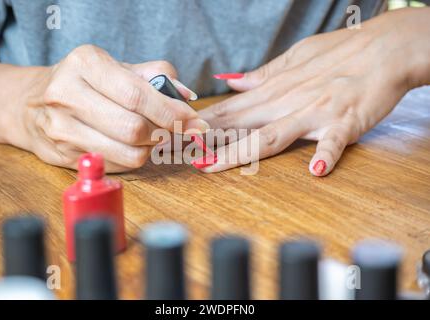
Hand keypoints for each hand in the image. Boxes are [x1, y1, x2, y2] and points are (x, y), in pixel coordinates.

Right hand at [3, 45, 206, 171]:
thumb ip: (156, 76)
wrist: (31, 104)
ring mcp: (60, 128)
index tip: (194, 122)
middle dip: (164, 133)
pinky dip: (132, 159)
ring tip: (151, 137)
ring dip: (150, 149)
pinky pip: (116, 166)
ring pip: (128, 153)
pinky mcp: (62, 156)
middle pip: (133, 128)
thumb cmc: (85, 83)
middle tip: (173, 130)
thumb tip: (187, 98)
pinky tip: (129, 145)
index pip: (137, 95)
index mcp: (85, 64)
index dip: (172, 113)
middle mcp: (66, 94)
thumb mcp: (117, 68)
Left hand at [200, 8, 429, 175]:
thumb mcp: (296, 57)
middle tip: (177, 155)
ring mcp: (314, 113)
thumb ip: (262, 74)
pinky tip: (316, 169)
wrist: (385, 47)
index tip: (177, 136)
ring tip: (213, 166)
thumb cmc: (341, 52)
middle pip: (239, 125)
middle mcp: (287, 102)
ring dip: (240, 151)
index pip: (230, 109)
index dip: (201, 125)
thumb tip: (231, 82)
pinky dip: (325, 152)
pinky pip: (333, 139)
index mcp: (275, 89)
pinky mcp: (345, 122)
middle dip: (205, 142)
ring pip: (270, 136)